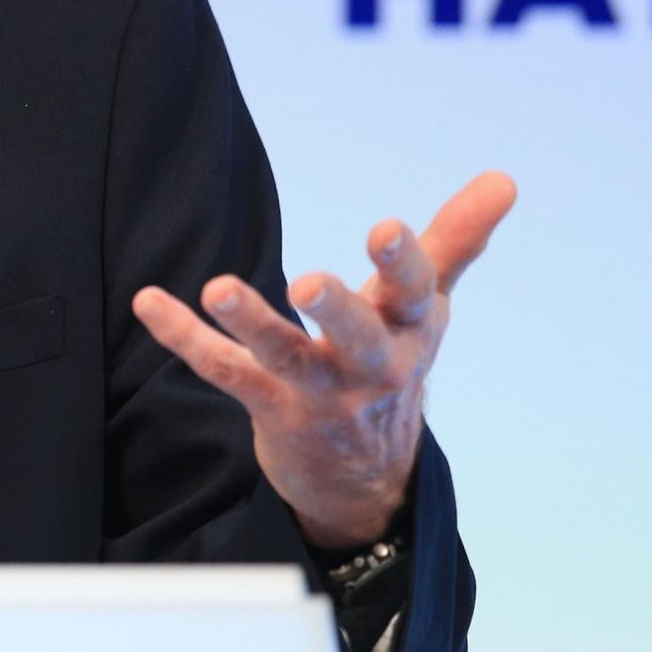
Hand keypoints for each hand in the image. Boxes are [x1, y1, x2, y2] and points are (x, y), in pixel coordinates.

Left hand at [131, 170, 515, 548]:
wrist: (365, 474)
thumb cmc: (394, 361)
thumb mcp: (426, 306)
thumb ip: (455, 240)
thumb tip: (503, 177)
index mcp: (409, 330)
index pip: (413, 292)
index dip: (403, 262)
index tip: (386, 228)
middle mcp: (369, 366)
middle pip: (357, 337)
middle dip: (336, 309)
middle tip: (307, 282)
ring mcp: (319, 392)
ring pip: (284, 357)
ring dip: (251, 322)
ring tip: (218, 288)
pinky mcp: (271, 408)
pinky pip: (224, 371)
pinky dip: (183, 336)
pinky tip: (148, 302)